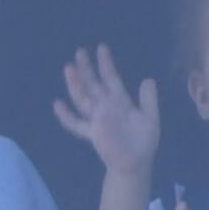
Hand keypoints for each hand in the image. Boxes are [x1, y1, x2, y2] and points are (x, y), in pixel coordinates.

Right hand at [53, 44, 159, 174]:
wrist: (136, 162)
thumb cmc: (143, 140)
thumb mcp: (150, 118)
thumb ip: (148, 100)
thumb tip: (149, 79)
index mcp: (120, 100)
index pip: (111, 77)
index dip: (106, 63)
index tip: (101, 47)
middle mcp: (106, 106)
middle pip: (93, 84)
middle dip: (86, 69)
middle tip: (79, 52)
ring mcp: (97, 118)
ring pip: (83, 97)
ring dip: (76, 84)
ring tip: (69, 69)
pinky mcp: (92, 132)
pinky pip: (77, 123)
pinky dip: (66, 115)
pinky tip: (58, 104)